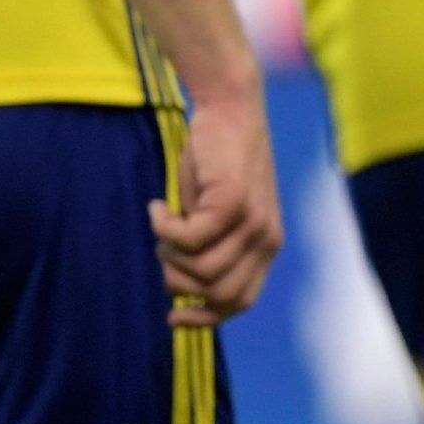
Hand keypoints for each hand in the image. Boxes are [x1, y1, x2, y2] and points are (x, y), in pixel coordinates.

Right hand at [152, 83, 282, 326]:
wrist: (229, 106)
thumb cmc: (215, 160)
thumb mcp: (213, 213)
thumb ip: (207, 248)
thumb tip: (177, 287)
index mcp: (266, 247)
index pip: (239, 302)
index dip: (205, 317)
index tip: (172, 317)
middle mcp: (266, 240)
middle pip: (216, 294)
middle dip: (179, 280)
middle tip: (163, 245)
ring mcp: (253, 224)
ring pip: (199, 269)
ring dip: (169, 251)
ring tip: (163, 219)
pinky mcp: (233, 204)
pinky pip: (188, 239)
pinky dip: (164, 227)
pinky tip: (158, 206)